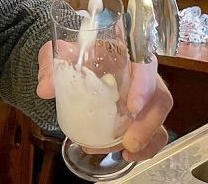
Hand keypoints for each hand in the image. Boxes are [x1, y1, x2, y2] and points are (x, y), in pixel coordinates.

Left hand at [36, 41, 173, 161]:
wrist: (73, 63)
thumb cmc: (72, 56)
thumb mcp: (58, 54)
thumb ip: (51, 66)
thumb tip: (46, 89)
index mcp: (125, 52)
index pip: (145, 64)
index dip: (145, 85)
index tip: (133, 107)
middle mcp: (140, 75)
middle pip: (160, 96)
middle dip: (148, 122)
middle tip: (129, 140)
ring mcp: (143, 97)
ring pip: (159, 118)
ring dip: (148, 139)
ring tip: (127, 152)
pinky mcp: (140, 115)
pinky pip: (153, 132)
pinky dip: (145, 147)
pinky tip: (127, 155)